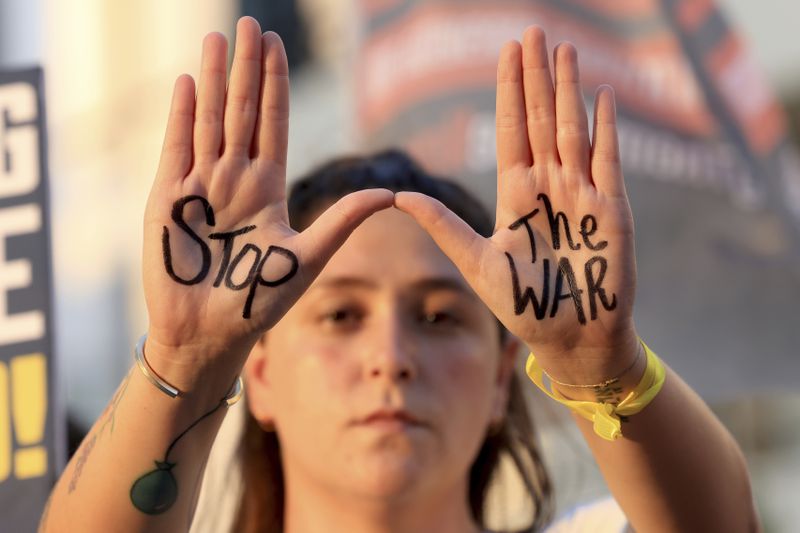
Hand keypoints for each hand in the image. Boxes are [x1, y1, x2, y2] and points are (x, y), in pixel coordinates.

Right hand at [142, 18, 392, 382]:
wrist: (211, 332)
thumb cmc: (258, 301)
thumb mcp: (307, 257)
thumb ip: (343, 220)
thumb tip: (392, 194)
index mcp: (268, 189)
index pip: (273, 124)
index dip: (275, 85)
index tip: (276, 46)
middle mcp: (235, 179)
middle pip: (242, 111)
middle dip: (245, 68)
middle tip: (251, 23)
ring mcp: (201, 185)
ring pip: (210, 120)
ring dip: (212, 79)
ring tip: (217, 39)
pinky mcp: (169, 199)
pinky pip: (176, 148)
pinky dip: (182, 115)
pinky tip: (187, 83)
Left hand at [396, 26, 638, 383]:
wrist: (572, 338)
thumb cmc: (524, 306)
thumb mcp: (478, 263)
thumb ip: (445, 227)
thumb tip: (400, 197)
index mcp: (516, 196)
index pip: (511, 132)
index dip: (509, 93)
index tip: (506, 53)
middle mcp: (549, 187)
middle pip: (541, 120)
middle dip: (536, 77)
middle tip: (532, 31)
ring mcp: (582, 195)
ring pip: (573, 130)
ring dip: (569, 90)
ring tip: (565, 50)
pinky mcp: (612, 210)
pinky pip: (608, 160)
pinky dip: (606, 128)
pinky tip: (600, 96)